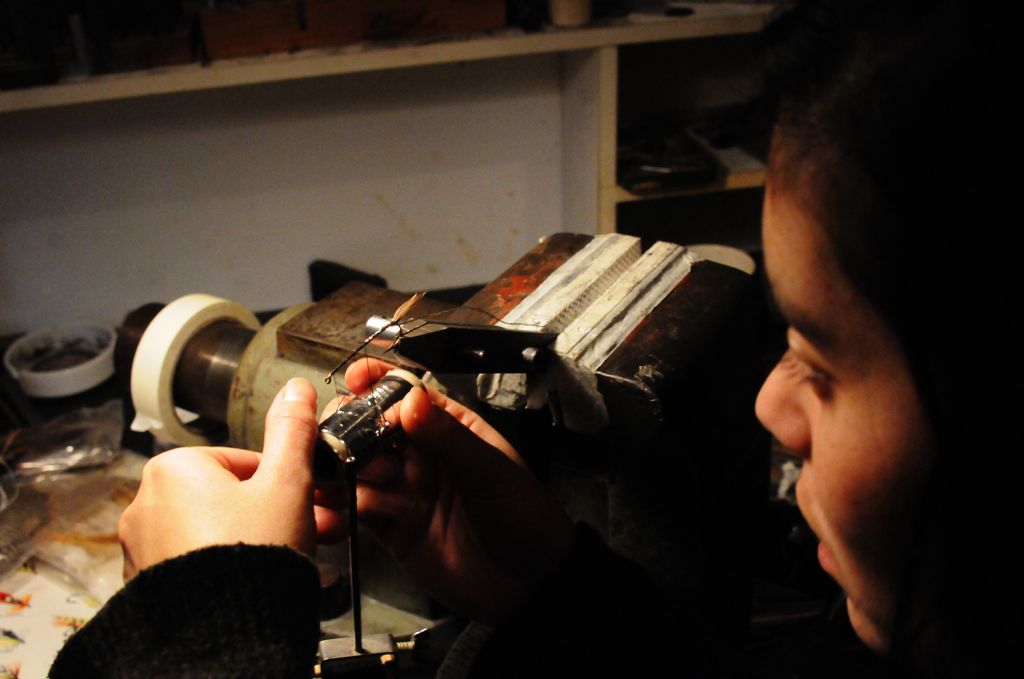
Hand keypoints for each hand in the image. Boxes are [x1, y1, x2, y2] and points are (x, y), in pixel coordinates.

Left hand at [120, 378, 324, 579]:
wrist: (226, 632)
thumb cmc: (254, 553)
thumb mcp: (288, 482)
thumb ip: (292, 433)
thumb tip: (297, 390)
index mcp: (174, 468)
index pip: (245, 462)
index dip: (286, 482)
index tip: (308, 502)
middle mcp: (146, 503)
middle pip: (230, 498)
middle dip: (274, 512)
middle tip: (309, 531)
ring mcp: (142, 548)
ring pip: (215, 531)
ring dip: (254, 538)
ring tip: (289, 558)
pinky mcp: (146, 585)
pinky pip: (195, 562)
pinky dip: (225, 565)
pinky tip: (256, 579)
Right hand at [335, 359, 573, 623]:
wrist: (528, 585)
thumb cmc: (525, 518)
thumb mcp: (490, 472)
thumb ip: (448, 438)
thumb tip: (411, 400)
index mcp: (449, 428)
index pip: (406, 394)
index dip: (377, 383)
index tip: (355, 379)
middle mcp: (420, 454)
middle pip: (369, 427)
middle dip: (352, 429)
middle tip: (352, 444)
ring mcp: (403, 490)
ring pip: (355, 467)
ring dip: (344, 470)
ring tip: (351, 482)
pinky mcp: (390, 527)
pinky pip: (355, 509)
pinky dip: (339, 508)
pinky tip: (338, 513)